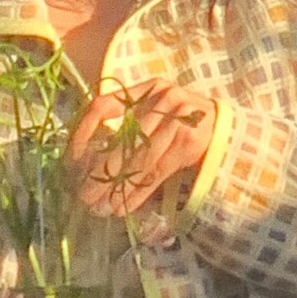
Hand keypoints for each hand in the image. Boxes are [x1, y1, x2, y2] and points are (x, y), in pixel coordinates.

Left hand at [69, 81, 216, 218]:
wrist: (225, 127)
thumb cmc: (181, 123)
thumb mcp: (154, 114)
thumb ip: (126, 127)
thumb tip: (85, 164)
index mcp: (144, 89)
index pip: (101, 106)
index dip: (82, 134)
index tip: (71, 161)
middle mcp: (160, 98)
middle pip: (119, 141)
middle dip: (98, 174)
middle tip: (83, 197)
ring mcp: (177, 118)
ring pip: (137, 160)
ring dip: (116, 189)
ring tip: (100, 208)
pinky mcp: (187, 142)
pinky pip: (155, 173)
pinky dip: (137, 193)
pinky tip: (123, 208)